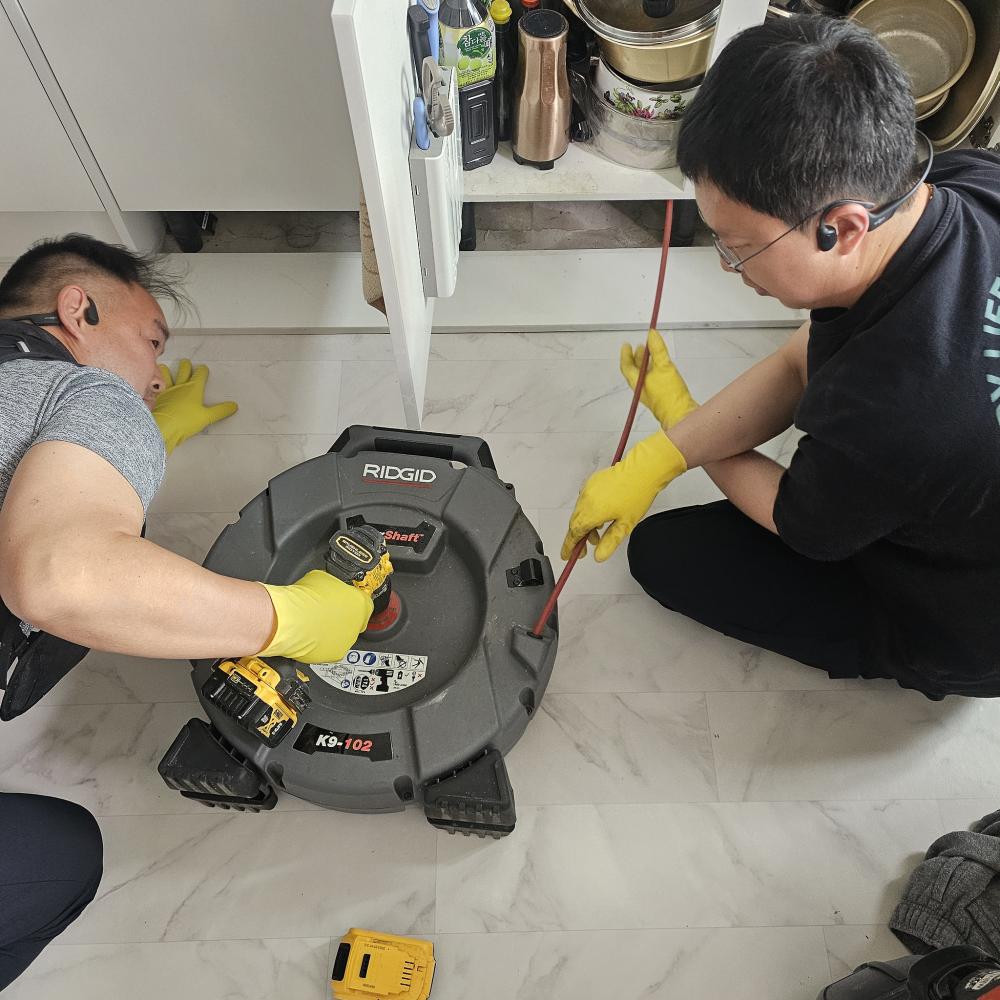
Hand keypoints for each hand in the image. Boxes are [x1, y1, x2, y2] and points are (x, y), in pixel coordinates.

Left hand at [152, 359, 237, 453]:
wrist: (164, 427)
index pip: (199, 375)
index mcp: (193, 389)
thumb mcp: (207, 417)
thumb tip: (233, 406)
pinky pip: (156, 388)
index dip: (202, 371)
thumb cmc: (185, 421)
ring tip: (165, 367)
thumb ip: (221, 411)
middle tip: (186, 362)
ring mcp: (167, 392)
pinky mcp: (157, 399)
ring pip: (166, 377)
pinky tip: (152, 384)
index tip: (203, 368)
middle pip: (183, 372)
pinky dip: (154, 384)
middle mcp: (179, 387)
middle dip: (185, 366)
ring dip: (166, 371)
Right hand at [259, 570, 372, 663]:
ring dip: (332, 631)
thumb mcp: (321, 578)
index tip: (343, 601)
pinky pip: (330, 648)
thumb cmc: (301, 598)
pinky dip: (321, 644)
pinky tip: (310, 635)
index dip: (351, 601)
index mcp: (359, 602)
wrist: (288, 620)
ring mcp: (346, 640)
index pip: (364, 603)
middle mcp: (357, 623)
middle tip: (325, 612)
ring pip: (342, 635)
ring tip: (314, 624)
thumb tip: (327, 588)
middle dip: (342, 617)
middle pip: (354, 620)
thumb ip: (332, 586)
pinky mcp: (334, 654)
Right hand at [561, 431, 686, 562]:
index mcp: (592, 512)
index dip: (570, 546)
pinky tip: (601, 515)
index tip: (567, 556)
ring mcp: (587, 489)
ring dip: (585, 524)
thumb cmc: (637, 494)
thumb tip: (599, 556)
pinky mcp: (591, 482)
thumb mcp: (625, 525)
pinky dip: (588, 511)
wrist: (642, 470)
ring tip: (599, 532)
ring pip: (580, 512)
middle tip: (585, 549)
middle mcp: (586, 500)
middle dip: (579, 537)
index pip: (575, 533)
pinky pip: (584, 501)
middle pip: (575, 523)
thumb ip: (609, 542)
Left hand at [620, 328, 697, 429]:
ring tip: (652, 353)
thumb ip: (657, 350)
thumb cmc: (669, 396)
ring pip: (646, 374)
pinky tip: (663, 367)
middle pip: (636, 370)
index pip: (626, 366)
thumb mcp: (663, 367)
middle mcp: (642, 388)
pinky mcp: (661, 395)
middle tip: (640, 346)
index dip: (625, 354)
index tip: (626, 345)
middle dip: (638, 356)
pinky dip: (656, 370)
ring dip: (647, 362)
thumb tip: (651, 335)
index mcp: (637, 383)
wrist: (681, 414)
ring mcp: (651, 393)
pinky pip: (655, 379)